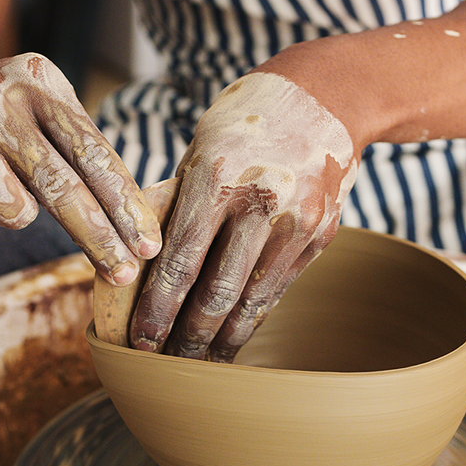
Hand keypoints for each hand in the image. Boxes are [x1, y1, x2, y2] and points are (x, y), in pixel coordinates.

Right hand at [0, 53, 160, 285]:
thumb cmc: (21, 122)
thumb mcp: (60, 122)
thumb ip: (92, 165)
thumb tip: (138, 235)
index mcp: (43, 84)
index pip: (92, 153)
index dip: (123, 205)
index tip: (147, 246)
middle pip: (51, 174)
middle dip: (93, 231)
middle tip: (122, 271)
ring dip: (13, 209)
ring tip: (24, 219)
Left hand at [130, 72, 358, 360]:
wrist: (324, 100)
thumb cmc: (245, 123)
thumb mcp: (200, 151)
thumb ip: (177, 206)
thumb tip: (142, 268)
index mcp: (218, 177)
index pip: (179, 261)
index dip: (158, 309)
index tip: (141, 342)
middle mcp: (261, 202)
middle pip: (217, 292)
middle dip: (189, 337)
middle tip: (169, 366)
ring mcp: (298, 222)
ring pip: (254, 299)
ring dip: (225, 339)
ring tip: (203, 364)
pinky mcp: (321, 236)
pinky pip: (280, 288)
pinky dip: (255, 316)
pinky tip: (237, 334)